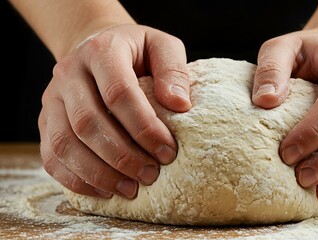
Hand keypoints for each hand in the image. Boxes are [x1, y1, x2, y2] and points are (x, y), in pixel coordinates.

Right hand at [39, 24, 190, 198]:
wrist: (97, 47)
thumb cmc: (136, 52)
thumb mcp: (161, 47)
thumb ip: (173, 71)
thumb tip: (179, 105)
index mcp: (101, 51)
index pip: (118, 93)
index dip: (144, 127)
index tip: (168, 151)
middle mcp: (69, 73)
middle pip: (88, 123)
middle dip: (123, 156)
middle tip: (151, 175)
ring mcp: (53, 98)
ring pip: (64, 143)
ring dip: (99, 173)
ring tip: (131, 188)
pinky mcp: (46, 120)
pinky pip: (51, 156)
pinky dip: (77, 180)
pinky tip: (105, 190)